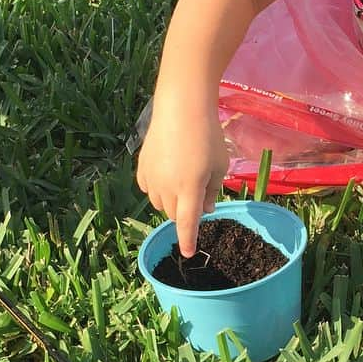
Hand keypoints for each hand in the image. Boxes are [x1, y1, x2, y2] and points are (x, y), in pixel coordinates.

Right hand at [136, 104, 227, 256]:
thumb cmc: (207, 135)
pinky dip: (158, 189)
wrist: (181, 107)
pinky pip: (148, 189)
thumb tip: (207, 209)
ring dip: (172, 201)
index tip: (187, 253)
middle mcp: (168, 188)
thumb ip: (213, 190)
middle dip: (186, 212)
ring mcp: (152, 178)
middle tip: (197, 193)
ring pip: (160, 203)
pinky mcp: (142, 167)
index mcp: (190, 189)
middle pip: (175, 214)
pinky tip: (166, 173)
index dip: (188, 241)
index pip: (188, 224)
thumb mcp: (220, 165)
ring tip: (183, 180)